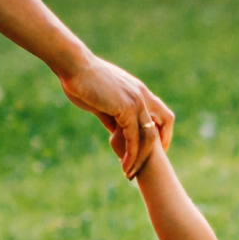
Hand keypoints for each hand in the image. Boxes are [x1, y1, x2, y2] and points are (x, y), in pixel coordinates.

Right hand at [57, 51, 171, 175]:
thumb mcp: (102, 101)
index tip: (153, 148)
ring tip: (130, 173)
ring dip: (141, 158)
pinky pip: (134, 138)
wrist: (74, 66)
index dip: (161, 131)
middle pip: (164, 123)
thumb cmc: (82, 80)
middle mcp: (142, 95)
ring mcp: (136, 101)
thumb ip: (112, 116)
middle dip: (159, 147)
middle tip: (148, 165)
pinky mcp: (126, 109)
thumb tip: (115, 132)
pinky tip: (124, 165)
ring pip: (149, 136)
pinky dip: (131, 154)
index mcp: (138, 91)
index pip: (161, 113)